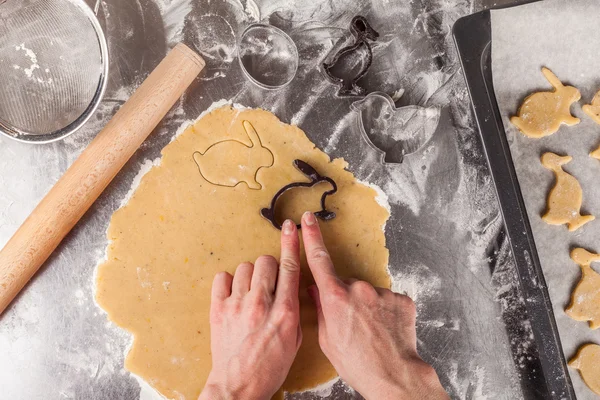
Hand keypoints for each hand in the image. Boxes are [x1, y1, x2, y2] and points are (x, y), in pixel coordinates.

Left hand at [199, 220, 301, 399]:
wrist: (238, 386)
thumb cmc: (269, 367)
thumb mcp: (294, 339)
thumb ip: (294, 309)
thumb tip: (291, 287)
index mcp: (285, 311)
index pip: (290, 267)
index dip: (292, 243)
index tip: (292, 227)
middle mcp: (261, 304)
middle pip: (266, 262)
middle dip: (270, 267)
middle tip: (268, 283)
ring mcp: (238, 305)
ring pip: (245, 268)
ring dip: (250, 276)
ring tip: (250, 294)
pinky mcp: (218, 309)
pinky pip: (222, 278)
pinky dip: (229, 282)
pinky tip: (234, 295)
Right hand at [301, 212, 448, 399]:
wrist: (393, 375)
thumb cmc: (357, 363)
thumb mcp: (328, 339)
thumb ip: (320, 310)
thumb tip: (315, 290)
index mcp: (335, 297)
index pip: (319, 260)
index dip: (312, 237)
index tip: (308, 220)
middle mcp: (358, 289)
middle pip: (346, 285)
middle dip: (345, 298)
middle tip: (351, 324)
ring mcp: (382, 293)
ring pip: (368, 293)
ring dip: (366, 306)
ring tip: (370, 331)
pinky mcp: (401, 299)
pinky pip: (388, 300)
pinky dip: (385, 311)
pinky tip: (385, 329)